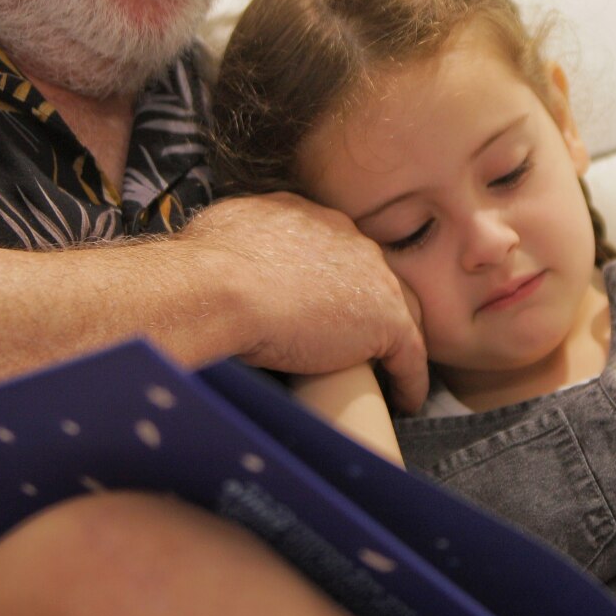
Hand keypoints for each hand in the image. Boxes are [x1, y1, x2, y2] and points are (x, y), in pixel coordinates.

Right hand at [183, 193, 429, 410]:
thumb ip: (239, 240)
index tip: (321, 302)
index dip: (331, 277)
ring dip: (394, 336)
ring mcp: (373, 278)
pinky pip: (409, 354)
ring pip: (400, 309)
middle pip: (371, 274)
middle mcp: (347, 237)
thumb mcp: (223, 231)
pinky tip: (406, 398)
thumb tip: (227, 253)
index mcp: (309, 216)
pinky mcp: (386, 320)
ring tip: (387, 367)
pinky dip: (409, 377)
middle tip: (353, 336)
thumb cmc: (206, 266)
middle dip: (366, 300)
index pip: (333, 249)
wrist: (223, 289)